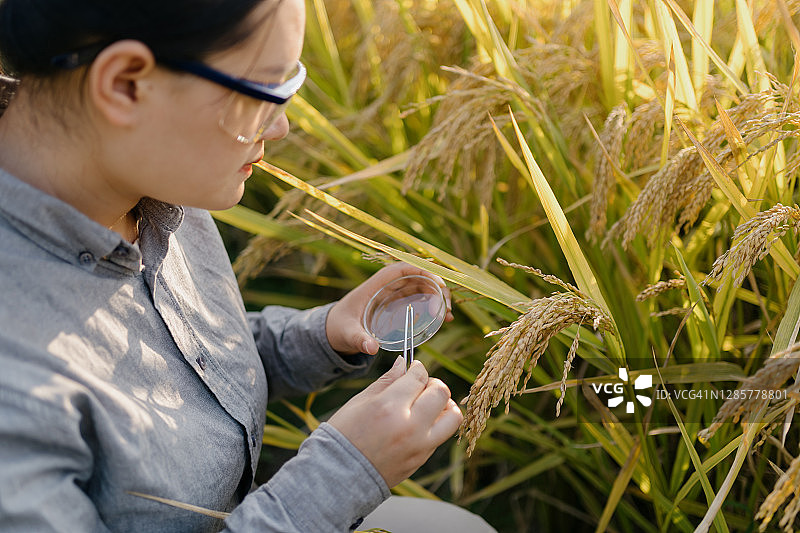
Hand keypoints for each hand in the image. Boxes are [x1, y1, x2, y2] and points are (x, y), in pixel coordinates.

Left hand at [325, 262, 452, 354]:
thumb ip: (359, 339)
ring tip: (448, 316)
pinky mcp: (398, 304)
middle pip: (418, 277)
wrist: (333, 330)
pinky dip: (434, 306)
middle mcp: (388, 285)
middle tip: (447, 308)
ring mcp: (395, 294)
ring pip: (423, 288)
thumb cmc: (339, 327)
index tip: (438, 284)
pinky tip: (444, 319)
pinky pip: (420, 300)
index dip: (423, 272)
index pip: (402, 269)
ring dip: (438, 298)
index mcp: (376, 284)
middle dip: (436, 288)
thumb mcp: (348, 333)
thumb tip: (371, 348)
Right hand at [328, 357, 463, 487]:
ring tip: (429, 405)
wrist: (339, 476)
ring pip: (452, 417)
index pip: (419, 377)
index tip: (414, 369)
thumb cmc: (344, 435)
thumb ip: (387, 381)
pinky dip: (435, 425)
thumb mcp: (360, 402)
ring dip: (444, 406)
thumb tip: (403, 364)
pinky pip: (440, 436)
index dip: (418, 368)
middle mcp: (410, 426)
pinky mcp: (421, 460)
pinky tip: (419, 423)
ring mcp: (419, 446)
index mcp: (390, 407)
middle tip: (421, 386)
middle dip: (433, 384)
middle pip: (441, 393)